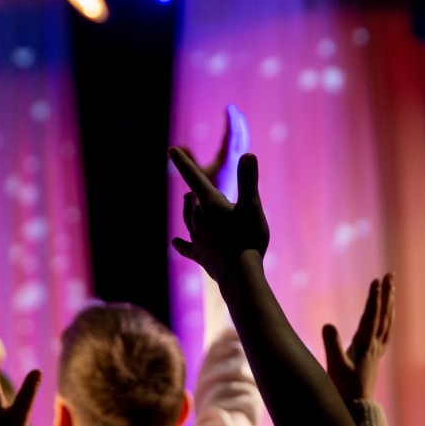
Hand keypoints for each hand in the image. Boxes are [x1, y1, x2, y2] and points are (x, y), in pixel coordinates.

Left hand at [169, 147, 268, 279]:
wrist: (239, 276)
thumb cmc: (247, 239)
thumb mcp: (252, 207)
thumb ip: (248, 180)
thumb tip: (248, 154)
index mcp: (211, 205)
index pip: (195, 177)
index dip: (183, 162)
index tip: (171, 149)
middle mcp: (200, 220)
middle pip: (193, 201)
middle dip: (194, 190)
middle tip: (196, 181)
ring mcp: (199, 239)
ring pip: (188, 220)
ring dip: (188, 209)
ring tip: (187, 201)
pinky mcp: (201, 256)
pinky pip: (187, 248)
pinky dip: (181, 244)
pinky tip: (175, 243)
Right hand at [180, 104, 250, 201]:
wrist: (227, 221)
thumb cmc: (210, 201)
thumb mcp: (196, 179)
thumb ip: (187, 162)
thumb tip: (174, 148)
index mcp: (227, 161)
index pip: (231, 136)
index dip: (231, 120)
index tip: (230, 107)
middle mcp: (235, 163)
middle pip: (239, 137)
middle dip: (236, 123)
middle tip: (232, 110)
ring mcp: (236, 168)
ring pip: (241, 144)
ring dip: (239, 131)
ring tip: (236, 121)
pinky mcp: (235, 172)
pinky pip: (238, 152)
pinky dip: (237, 142)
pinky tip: (236, 142)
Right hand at [322, 273, 394, 403]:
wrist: (356, 407)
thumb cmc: (344, 388)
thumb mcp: (334, 366)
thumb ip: (331, 345)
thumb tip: (327, 324)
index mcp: (365, 345)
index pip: (371, 316)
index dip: (374, 298)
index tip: (377, 280)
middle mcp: (374, 346)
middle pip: (383, 315)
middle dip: (386, 294)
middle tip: (389, 275)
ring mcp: (376, 351)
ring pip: (386, 322)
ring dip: (389, 304)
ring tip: (392, 288)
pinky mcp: (374, 356)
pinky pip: (385, 332)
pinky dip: (388, 319)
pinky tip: (388, 315)